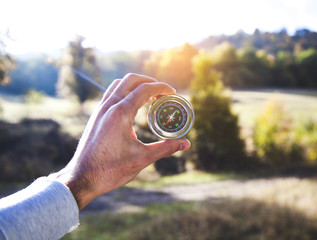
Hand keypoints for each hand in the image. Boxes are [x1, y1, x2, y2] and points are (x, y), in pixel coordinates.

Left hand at [51, 74, 190, 208]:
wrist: (81, 178)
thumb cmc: (110, 170)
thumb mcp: (142, 158)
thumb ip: (166, 148)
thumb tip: (186, 143)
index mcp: (120, 113)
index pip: (144, 89)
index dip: (161, 87)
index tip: (173, 92)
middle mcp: (108, 106)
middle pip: (131, 79)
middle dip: (149, 82)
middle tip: (162, 93)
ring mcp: (99, 110)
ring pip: (118, 84)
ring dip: (136, 85)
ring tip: (149, 97)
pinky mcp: (95, 116)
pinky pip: (111, 94)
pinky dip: (125, 92)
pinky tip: (132, 107)